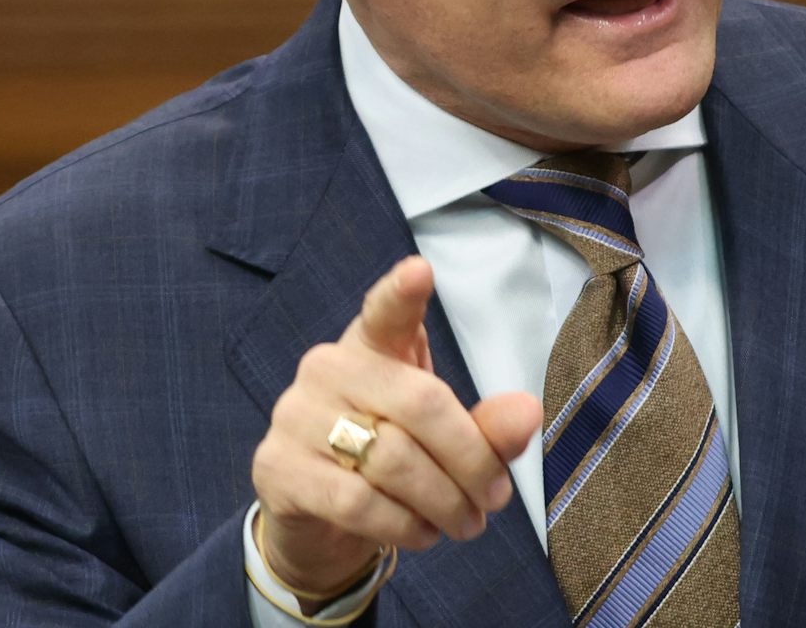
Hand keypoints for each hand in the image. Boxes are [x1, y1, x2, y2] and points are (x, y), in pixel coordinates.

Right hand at [249, 257, 541, 602]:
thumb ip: (486, 426)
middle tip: (497, 498)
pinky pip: (357, 501)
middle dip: (471, 460)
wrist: (318, 516)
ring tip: (467, 523)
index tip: (420, 272)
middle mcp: (328, 367)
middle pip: (420, 404)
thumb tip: (528, 413)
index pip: (386, 311)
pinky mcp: (277, 467)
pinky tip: (423, 532)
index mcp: (373, 342)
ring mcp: (295, 415)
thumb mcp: (442, 436)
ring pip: (392, 460)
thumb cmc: (389, 454)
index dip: (401, 293)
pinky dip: (404, 525)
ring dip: (444, 502)